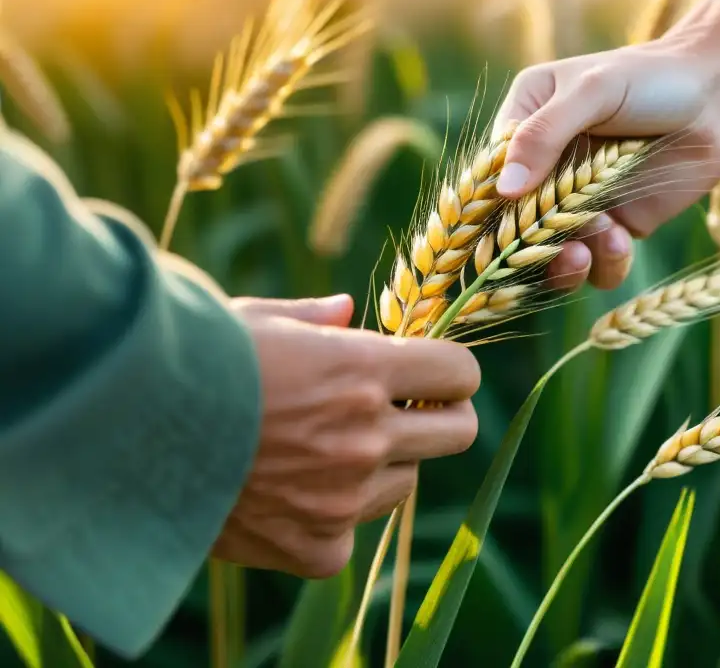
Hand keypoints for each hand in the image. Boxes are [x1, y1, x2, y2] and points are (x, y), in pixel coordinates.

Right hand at [212, 294, 480, 577]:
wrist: (120, 433)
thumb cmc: (189, 360)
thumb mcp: (254, 318)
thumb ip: (316, 318)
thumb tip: (348, 310)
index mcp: (363, 370)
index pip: (461, 373)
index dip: (450, 370)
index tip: (430, 372)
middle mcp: (367, 437)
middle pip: (460, 433)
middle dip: (440, 417)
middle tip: (402, 412)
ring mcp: (345, 498)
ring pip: (407, 482)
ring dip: (383, 466)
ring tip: (320, 450)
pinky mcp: (316, 547)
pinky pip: (353, 530)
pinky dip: (333, 515)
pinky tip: (286, 492)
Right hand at [492, 39, 719, 290]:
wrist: (717, 95)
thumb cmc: (650, 78)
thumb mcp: (592, 90)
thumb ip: (545, 134)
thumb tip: (503, 190)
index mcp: (525, 127)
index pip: (489, 179)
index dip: (489, 213)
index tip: (495, 238)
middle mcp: (546, 171)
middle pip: (516, 230)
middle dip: (528, 251)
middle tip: (551, 252)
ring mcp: (581, 204)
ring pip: (555, 256)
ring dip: (564, 266)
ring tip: (584, 252)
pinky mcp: (618, 228)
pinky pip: (599, 266)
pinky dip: (604, 264)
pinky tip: (620, 241)